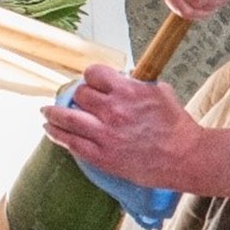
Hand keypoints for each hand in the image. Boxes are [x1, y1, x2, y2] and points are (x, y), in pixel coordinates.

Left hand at [41, 65, 229, 197]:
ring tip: (46, 112)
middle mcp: (112, 109)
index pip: (94, 74)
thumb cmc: (176, 124)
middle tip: (80, 100)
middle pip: (80, 94)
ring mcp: (104, 134)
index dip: (91, 76)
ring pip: (66, 117)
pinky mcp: (101, 155)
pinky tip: (50, 129)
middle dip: (80, 95)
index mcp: (128, 90)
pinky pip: (70, 142)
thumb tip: (121, 80)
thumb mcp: (160, 92)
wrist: (183, 156)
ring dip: (53, 113)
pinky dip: (56, 134)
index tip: (92, 81)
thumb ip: (136, 84)